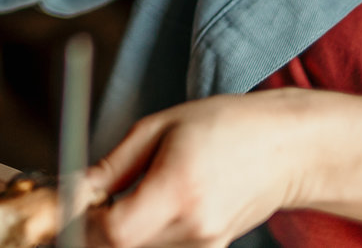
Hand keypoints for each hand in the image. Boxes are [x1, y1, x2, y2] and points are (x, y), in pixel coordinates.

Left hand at [84, 92, 315, 247]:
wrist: (287, 149)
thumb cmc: (224, 126)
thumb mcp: (158, 128)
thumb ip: (113, 165)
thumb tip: (75, 187)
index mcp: (178, 190)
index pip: (114, 232)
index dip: (83, 221)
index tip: (74, 201)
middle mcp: (196, 227)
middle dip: (93, 228)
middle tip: (86, 199)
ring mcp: (208, 245)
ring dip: (116, 233)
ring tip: (118, 199)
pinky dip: (142, 236)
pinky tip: (144, 208)